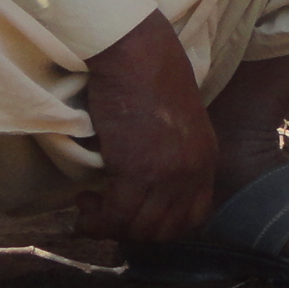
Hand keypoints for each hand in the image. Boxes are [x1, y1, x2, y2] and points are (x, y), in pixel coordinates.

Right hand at [75, 12, 217, 244]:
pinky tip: (83, 201)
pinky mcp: (138, 172)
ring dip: (108, 227)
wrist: (136, 55)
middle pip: (164, 231)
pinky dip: (95, 219)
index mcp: (205, 159)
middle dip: (131, 232)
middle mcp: (192, 172)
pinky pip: (114, 217)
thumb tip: (147, 186)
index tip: (135, 219)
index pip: (193, 218)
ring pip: (137, 229)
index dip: (162, 229)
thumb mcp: (176, 124)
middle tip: (105, 214)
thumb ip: (173, 155)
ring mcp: (168, 175)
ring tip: (89, 205)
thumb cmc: (148, 79)